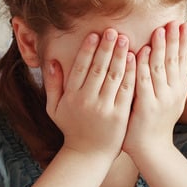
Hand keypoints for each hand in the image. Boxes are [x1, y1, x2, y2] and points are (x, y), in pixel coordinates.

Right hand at [42, 28, 134, 161]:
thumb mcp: (54, 108)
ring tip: (125, 40)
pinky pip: (126, 91)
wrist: (87, 155)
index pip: (81, 68)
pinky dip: (131, 74)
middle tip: (113, 31)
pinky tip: (135, 60)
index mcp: (72, 97)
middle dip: (106, 48)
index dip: (88, 50)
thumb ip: (53, 84)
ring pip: (113, 77)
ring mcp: (104, 108)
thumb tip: (51, 61)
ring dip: (120, 56)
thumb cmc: (71, 128)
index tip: (95, 34)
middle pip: (98, 69)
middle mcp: (87, 101)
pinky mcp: (119, 115)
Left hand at [124, 21, 186, 159]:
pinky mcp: (146, 106)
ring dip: (159, 48)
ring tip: (159, 30)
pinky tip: (140, 52)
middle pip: (173, 61)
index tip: (184, 24)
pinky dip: (142, 66)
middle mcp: (173, 93)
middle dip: (173, 40)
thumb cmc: (154, 121)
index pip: (182, 61)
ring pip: (159, 68)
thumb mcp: (167, 99)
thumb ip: (167, 79)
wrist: (150, 149)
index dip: (183, 42)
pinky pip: (144, 82)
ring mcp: (161, 100)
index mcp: (179, 89)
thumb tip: (169, 58)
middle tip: (173, 21)